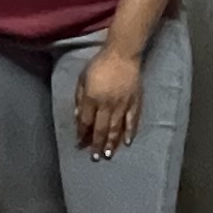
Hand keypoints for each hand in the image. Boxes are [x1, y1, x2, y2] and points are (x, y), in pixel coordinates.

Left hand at [73, 45, 144, 159]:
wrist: (122, 54)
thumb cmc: (99, 64)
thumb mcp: (82, 78)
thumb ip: (79, 97)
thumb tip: (78, 116)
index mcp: (92, 98)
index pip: (86, 121)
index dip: (82, 133)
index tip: (79, 143)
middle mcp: (106, 104)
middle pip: (100, 129)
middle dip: (96, 144)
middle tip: (95, 157)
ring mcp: (122, 105)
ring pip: (116, 128)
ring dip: (112, 143)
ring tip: (108, 155)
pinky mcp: (134, 102)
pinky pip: (132, 120)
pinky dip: (130, 132)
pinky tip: (128, 142)